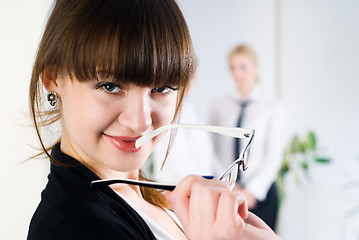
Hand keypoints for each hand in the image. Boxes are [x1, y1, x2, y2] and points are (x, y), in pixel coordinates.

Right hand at [165, 175, 279, 239]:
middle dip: (216, 185)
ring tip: (236, 210)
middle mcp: (197, 232)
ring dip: (229, 193)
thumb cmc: (246, 237)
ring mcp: (210, 233)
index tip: (207, 185)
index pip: (177, 195)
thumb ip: (197, 207)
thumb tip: (171, 192)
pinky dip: (241, 200)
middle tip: (228, 201)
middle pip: (195, 186)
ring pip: (208, 189)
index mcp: (192, 228)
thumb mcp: (215, 220)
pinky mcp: (228, 229)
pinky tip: (243, 215)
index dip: (190, 182)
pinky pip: (229, 197)